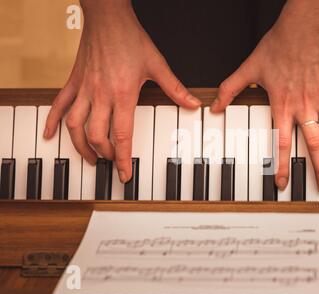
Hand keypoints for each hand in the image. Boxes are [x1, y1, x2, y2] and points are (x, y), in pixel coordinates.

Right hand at [44, 0, 200, 182]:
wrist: (108, 18)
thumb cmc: (131, 39)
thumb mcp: (157, 65)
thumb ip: (175, 88)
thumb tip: (192, 104)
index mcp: (123, 94)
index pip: (122, 135)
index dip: (124, 159)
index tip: (125, 174)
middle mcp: (101, 95)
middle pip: (97, 136)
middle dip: (106, 154)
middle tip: (113, 161)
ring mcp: (84, 89)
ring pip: (75, 125)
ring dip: (81, 145)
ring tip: (90, 157)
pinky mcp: (74, 81)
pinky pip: (59, 104)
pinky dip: (53, 121)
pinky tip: (50, 134)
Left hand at [211, 0, 318, 193]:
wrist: (300, 29)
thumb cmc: (276, 48)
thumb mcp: (248, 70)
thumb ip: (229, 90)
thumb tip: (214, 106)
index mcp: (283, 107)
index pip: (283, 144)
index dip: (283, 166)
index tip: (284, 184)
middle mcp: (305, 108)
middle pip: (315, 146)